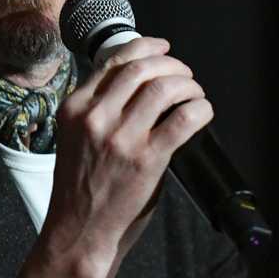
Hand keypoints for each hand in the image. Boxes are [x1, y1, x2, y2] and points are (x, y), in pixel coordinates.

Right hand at [13, 36, 212, 277]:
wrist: (78, 230)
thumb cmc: (79, 186)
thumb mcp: (76, 136)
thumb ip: (99, 108)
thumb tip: (141, 84)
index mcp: (75, 108)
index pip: (114, 61)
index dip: (145, 47)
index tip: (163, 48)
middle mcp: (95, 117)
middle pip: (142, 68)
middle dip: (171, 64)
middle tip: (184, 74)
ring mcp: (121, 137)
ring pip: (164, 87)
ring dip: (188, 84)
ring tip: (195, 93)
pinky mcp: (146, 159)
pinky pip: (183, 119)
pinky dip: (200, 109)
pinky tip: (203, 112)